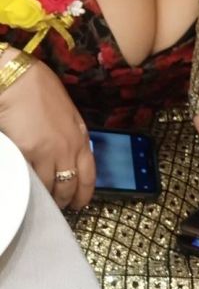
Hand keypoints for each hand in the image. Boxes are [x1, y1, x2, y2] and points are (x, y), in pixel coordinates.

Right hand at [0, 51, 94, 208]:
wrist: (19, 80)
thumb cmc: (41, 91)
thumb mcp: (67, 114)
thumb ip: (71, 135)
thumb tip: (69, 155)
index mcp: (81, 137)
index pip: (89, 174)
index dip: (84, 193)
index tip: (79, 204)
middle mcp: (68, 147)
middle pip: (69, 185)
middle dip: (64, 200)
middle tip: (57, 208)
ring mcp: (48, 152)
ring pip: (49, 186)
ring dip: (45, 196)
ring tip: (39, 201)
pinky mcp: (26, 152)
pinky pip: (28, 178)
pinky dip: (27, 186)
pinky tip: (23, 189)